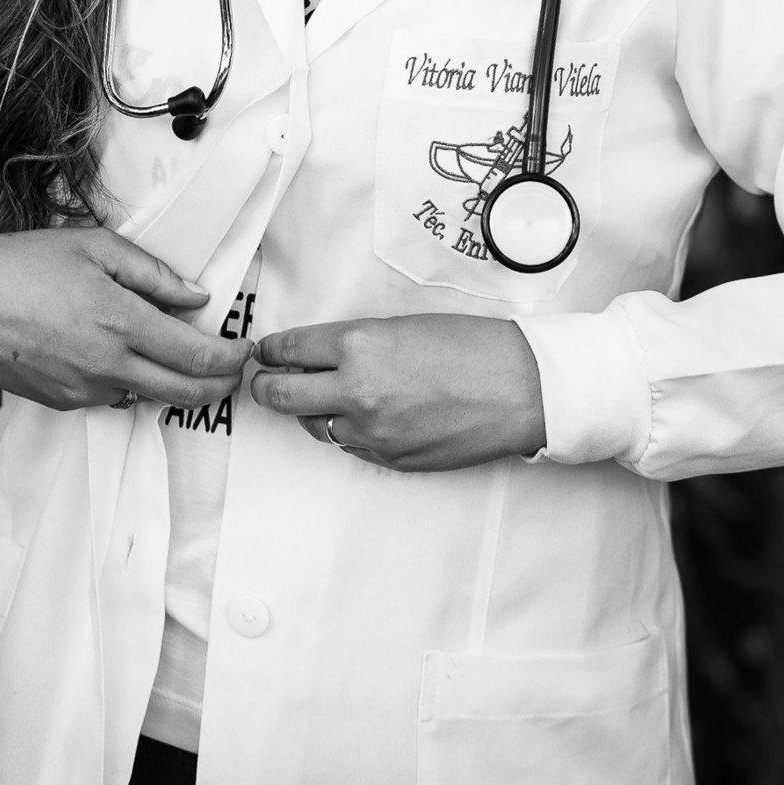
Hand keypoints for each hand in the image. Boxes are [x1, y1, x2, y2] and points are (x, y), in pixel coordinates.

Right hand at [0, 226, 252, 410]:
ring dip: (175, 384)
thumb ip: (154, 275)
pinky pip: (113, 398)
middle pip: (184, 392)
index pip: (196, 357)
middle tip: (233, 369)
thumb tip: (198, 298)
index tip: (244, 349)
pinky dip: (132, 382)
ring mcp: (83, 390)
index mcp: (119, 322)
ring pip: (149, 398)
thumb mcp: (96, 248)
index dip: (229, 358)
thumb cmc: (26, 263)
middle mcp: (106, 365)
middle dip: (218, 385)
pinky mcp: (62, 403)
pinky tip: (125, 357)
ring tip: (183, 357)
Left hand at [250, 314, 545, 470]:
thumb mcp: (403, 326)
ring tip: (324, 396)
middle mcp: (356, 390)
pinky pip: (351, 445)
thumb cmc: (471, 345)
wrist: (519, 388)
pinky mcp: (388, 458)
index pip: (289, 350)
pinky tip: (366, 415)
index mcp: (358, 346)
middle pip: (281, 396)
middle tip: (264, 381)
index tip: (265, 351)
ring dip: (312, 411)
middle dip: (266, 387)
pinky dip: (349, 430)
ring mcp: (371, 431)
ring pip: (314, 426)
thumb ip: (356, 342)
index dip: (270, 351)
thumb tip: (319, 355)